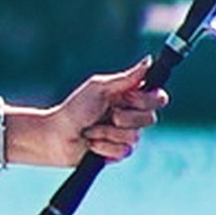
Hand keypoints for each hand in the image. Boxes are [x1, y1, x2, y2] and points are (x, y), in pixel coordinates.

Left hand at [23, 65, 170, 166]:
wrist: (57, 135)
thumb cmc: (75, 108)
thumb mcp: (100, 88)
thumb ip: (127, 78)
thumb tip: (149, 61)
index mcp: (130, 97)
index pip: (158, 98)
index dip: (148, 100)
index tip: (129, 98)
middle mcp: (132, 116)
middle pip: (150, 119)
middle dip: (125, 117)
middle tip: (108, 114)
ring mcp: (126, 136)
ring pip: (135, 136)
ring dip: (108, 132)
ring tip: (91, 130)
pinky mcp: (118, 153)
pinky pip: (123, 151)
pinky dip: (104, 145)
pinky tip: (91, 143)